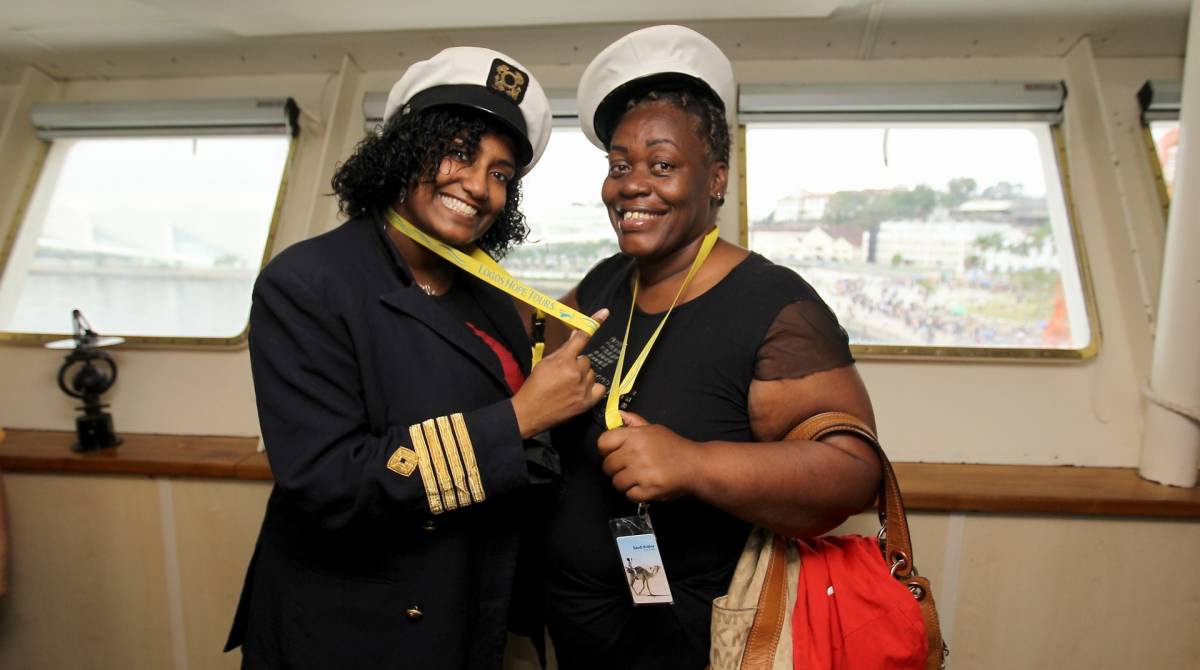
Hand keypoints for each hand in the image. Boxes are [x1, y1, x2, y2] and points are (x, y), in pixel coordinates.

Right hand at [511, 309, 608, 437]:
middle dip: (577, 363)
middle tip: (564, 374)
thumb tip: (576, 335)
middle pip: (586, 359)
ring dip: (583, 376)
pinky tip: (581, 391)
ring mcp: (583, 388)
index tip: (605, 312)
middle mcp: (575, 373)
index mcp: (563, 361)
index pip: (581, 338)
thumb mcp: (545, 363)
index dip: (594, 323)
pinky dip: (592, 388)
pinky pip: (599, 387)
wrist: (530, 412)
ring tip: (569, 385)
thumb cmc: (535, 386)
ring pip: (591, 373)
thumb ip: (563, 349)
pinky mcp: (587, 402)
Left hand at [596, 411, 704, 501]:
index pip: (603, 442)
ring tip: (638, 478)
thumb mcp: (654, 429)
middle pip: (607, 465)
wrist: (695, 465)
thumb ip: (634, 422)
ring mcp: (642, 472)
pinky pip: (629, 495)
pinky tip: (645, 486)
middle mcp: (636, 452)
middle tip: (628, 468)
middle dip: (615, 469)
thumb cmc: (674, 447)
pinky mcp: (649, 489)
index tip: (613, 453)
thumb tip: (618, 414)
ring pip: (616, 482)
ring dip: (625, 483)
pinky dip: (635, 493)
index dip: (606, 450)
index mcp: (635, 435)